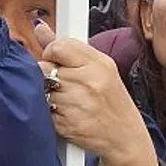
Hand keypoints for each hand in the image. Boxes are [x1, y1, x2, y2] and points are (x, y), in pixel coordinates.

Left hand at [35, 23, 158, 165]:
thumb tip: (41, 28)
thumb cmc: (111, 99)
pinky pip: (44, 111)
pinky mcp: (67, 125)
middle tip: (61, 83)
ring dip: (48, 95)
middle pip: (45, 68)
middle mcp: (88, 83)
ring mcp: (77, 105)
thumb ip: (69, 48)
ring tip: (66, 100)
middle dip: (48, 76)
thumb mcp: (99, 68)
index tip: (55, 60)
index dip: (51, 53)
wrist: (124, 137)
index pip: (58, 47)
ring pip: (41, 91)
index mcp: (98, 65)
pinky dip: (50, 113)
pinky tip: (65, 113)